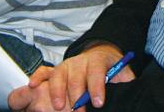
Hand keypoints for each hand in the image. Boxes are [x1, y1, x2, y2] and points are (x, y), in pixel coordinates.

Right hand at [8, 44, 132, 110]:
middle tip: (78, 111)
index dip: (96, 87)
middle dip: (76, 95)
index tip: (98, 102)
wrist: (100, 56)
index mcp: (98, 60)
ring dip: (57, 91)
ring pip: (59, 75)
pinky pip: (44, 71)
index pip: (97, 71)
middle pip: (76, 76)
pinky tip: (33, 86)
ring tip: (59, 106)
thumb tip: (130, 89)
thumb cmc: (110, 70)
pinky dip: (38, 77)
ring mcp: (66, 65)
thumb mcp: (122, 73)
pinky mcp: (55, 70)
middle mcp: (80, 61)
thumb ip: (125, 81)